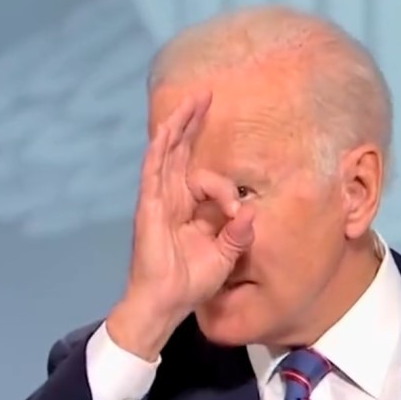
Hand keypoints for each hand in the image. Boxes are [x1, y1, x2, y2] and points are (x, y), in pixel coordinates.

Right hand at [106, 92, 254, 359]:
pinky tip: (168, 131)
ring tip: (191, 101)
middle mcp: (173, 199)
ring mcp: (158, 200)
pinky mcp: (149, 208)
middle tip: (206, 96)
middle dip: (193, 124)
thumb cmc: (191, 282)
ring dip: (178, 127)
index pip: (208, 179)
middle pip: (182, 153)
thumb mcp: (225, 256)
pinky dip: (160, 151)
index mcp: (190, 209)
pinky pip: (153, 173)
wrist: (166, 303)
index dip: (227, 189)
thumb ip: (238, 234)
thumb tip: (251, 212)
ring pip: (167, 154)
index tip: (238, 214)